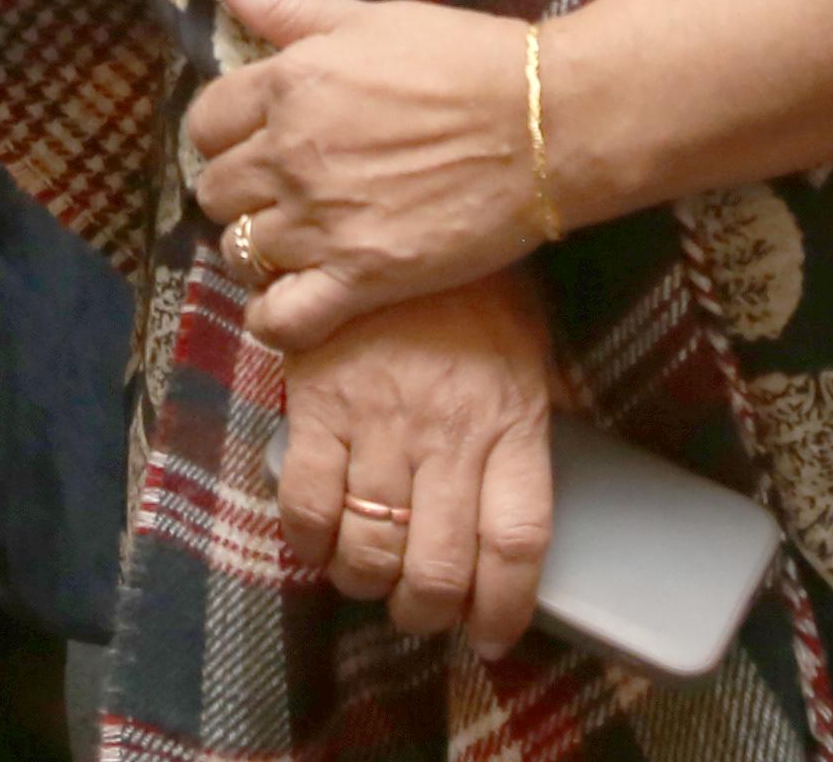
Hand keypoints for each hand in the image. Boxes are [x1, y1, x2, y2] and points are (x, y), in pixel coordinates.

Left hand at [187, 0, 546, 346]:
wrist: (546, 123)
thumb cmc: (464, 59)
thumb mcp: (367, 18)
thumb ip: (284, 4)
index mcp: (287, 85)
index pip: (204, 121)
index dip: (224, 134)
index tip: (254, 140)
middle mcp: (290, 155)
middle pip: (216, 190)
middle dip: (240, 192)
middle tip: (278, 193)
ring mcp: (323, 222)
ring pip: (241, 251)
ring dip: (257, 249)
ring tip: (292, 243)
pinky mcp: (364, 279)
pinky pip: (283, 319)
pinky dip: (274, 319)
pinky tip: (291, 303)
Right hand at [273, 267, 562, 655]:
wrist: (396, 198)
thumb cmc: (472, 281)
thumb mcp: (525, 350)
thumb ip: (520, 423)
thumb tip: (511, 496)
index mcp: (511, 423)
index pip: (518, 545)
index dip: (506, 609)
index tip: (492, 634)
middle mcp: (448, 436)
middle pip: (440, 569)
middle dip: (427, 614)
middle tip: (420, 612)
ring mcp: (379, 423)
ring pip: (371, 549)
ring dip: (369, 585)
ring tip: (371, 578)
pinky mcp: (318, 403)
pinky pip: (307, 504)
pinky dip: (310, 544)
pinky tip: (320, 544)